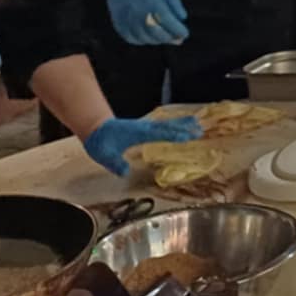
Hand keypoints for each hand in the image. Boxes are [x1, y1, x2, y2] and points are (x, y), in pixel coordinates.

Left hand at [82, 114, 202, 176]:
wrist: (95, 127)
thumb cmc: (101, 141)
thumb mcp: (105, 155)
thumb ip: (115, 164)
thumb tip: (125, 172)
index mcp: (139, 133)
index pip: (160, 134)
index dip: (174, 136)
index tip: (188, 137)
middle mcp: (145, 127)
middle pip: (168, 126)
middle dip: (184, 128)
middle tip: (199, 129)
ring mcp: (145, 126)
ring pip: (167, 124)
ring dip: (181, 123)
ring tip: (196, 122)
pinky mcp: (144, 127)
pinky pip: (163, 125)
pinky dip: (174, 125)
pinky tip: (179, 126)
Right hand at [97, 0, 188, 45]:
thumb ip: (175, 3)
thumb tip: (182, 19)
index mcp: (152, 1)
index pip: (168, 21)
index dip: (178, 30)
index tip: (185, 34)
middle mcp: (138, 11)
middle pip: (155, 33)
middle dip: (168, 38)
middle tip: (177, 39)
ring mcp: (126, 17)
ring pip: (143, 37)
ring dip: (156, 41)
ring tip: (164, 38)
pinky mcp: (118, 21)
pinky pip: (129, 37)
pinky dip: (140, 41)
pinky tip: (148, 37)